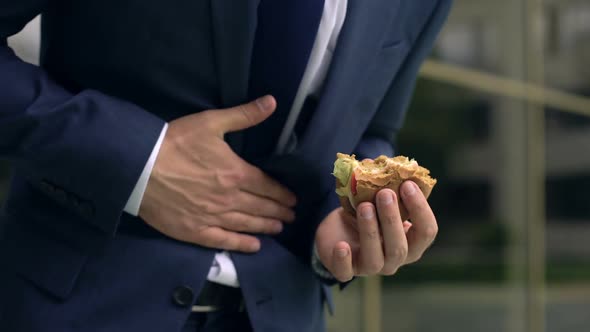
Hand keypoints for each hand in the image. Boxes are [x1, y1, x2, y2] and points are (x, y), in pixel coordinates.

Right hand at [139, 96, 296, 252]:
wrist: (139, 167)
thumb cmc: (176, 143)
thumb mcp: (211, 123)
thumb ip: (244, 115)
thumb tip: (272, 102)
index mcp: (236, 173)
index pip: (267, 186)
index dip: (283, 194)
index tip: (294, 199)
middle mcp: (230, 199)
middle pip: (261, 207)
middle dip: (279, 211)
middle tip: (292, 216)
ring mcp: (213, 217)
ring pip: (247, 224)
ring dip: (266, 226)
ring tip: (279, 227)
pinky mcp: (196, 231)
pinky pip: (224, 241)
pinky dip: (241, 244)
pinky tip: (254, 246)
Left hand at [315, 181, 437, 281]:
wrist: (339, 230)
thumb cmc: (367, 214)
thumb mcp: (378, 200)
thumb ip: (386, 186)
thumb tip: (383, 162)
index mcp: (411, 242)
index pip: (426, 232)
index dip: (420, 209)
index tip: (408, 184)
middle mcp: (394, 259)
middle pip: (400, 248)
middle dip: (392, 219)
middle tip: (385, 193)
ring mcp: (371, 268)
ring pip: (375, 259)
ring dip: (370, 231)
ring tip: (364, 206)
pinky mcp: (345, 270)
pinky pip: (345, 272)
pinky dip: (344, 260)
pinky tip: (342, 245)